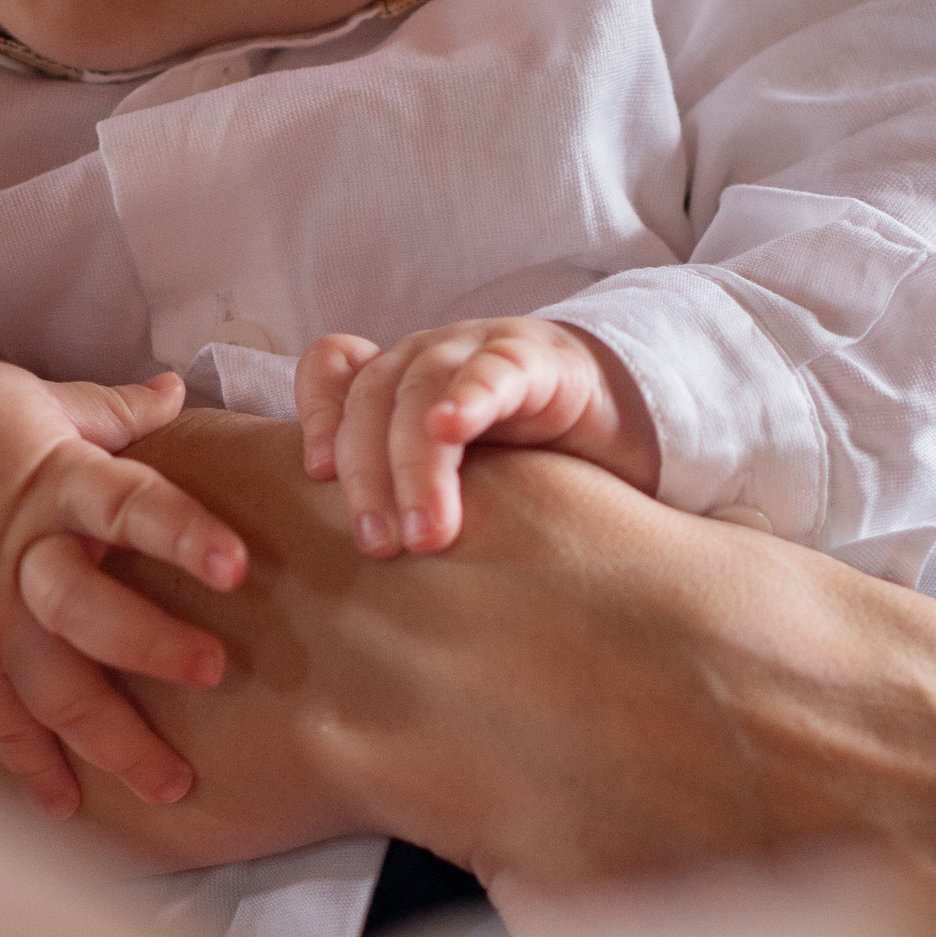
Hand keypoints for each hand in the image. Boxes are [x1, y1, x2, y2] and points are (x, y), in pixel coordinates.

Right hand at [0, 363, 248, 818]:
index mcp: (58, 484)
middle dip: (153, 647)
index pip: (132, 507)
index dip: (184, 535)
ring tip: (172, 785)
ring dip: (114, 742)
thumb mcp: (26, 399)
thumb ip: (109, 412)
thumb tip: (176, 391)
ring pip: (54, 691)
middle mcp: (26, 561)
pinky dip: (31, 768)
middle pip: (91, 616)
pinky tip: (68, 806)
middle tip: (214, 672)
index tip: (238, 565)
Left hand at [297, 317, 657, 552]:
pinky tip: (452, 429)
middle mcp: (429, 359)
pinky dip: (467, 396)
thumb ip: (395, 503)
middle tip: (379, 546)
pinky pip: (494, 370)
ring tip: (426, 533)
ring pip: (422, 389)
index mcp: (396, 383)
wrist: (621, 427)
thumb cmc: (522, 468)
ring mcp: (480, 352)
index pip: (335, 370)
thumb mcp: (449, 483)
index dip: (318, 413)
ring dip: (416, 463)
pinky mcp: (538, 361)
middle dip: (366, 472)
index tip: (314, 476)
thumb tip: (344, 584)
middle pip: (372, 396)